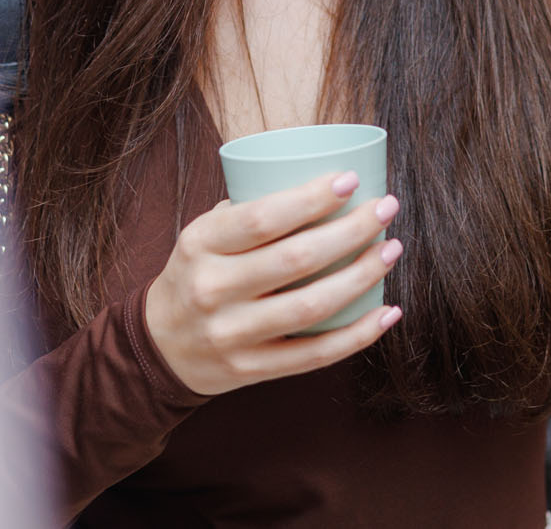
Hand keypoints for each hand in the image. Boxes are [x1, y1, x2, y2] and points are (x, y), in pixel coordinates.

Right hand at [144, 171, 402, 396]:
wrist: (160, 345)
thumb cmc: (198, 273)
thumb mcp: (204, 235)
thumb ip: (250, 213)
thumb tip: (324, 183)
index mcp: (200, 244)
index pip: (262, 218)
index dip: (311, 198)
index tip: (351, 180)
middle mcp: (212, 290)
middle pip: (296, 259)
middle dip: (352, 230)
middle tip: (386, 208)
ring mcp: (232, 335)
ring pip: (311, 307)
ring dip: (362, 277)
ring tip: (391, 250)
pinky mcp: (251, 369)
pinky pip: (315, 355)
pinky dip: (358, 334)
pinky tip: (388, 311)